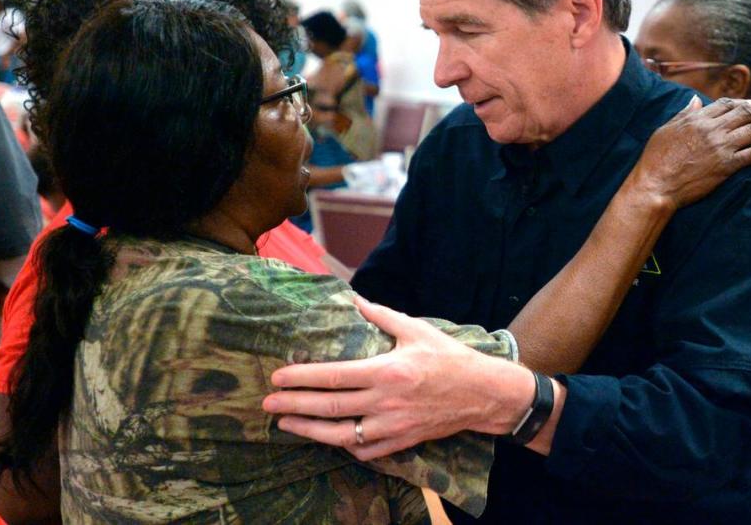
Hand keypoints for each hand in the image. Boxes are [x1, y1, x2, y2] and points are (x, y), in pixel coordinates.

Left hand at [262, 297, 532, 460]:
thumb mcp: (416, 329)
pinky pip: (365, 450)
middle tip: (267, 404)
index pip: (334, 377)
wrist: (482, 394)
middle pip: (329, 408)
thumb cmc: (449, 357)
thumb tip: (352, 299)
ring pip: (341, 434)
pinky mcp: (401, 442)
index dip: (302, 378)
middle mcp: (385, 402)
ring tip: (284, 425)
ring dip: (308, 431)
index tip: (278, 377)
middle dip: (294, 406)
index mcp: (386, 371)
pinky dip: (342, 446)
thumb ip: (380, 316)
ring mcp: (392, 427)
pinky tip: (326, 439)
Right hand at [629, 96, 750, 209]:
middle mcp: (712, 129)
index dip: (742, 103)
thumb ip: (684, 114)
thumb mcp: (665, 130)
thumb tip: (696, 101)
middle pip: (745, 114)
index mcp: (697, 118)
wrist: (656, 184)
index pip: (726, 105)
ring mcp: (721, 146)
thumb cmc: (655, 158)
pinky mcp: (727, 165)